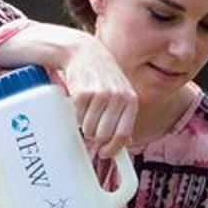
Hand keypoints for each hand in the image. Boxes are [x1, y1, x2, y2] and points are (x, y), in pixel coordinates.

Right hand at [59, 33, 138, 158]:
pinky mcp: (82, 93)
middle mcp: (118, 97)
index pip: (123, 134)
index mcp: (131, 100)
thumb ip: (125, 116)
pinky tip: (80, 102)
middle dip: (96, 138)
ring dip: (85, 126)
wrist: (84, 53)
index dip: (113, 149)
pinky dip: (77, 115)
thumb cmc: (104, 77)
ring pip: (89, 129)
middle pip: (103, 135)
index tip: (105, 154)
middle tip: (93, 129)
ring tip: (88, 111)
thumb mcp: (121, 94)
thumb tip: (126, 143)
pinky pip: (77, 118)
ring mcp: (100, 95)